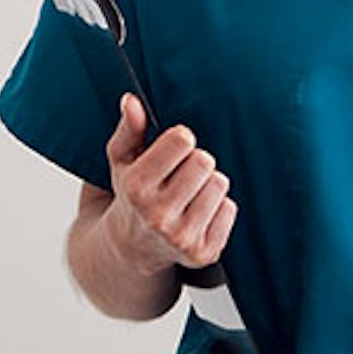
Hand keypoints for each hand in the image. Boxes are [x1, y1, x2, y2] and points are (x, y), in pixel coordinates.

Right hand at [101, 94, 234, 274]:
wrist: (132, 246)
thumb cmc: (132, 194)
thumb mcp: (122, 159)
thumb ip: (129, 128)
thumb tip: (132, 101)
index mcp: (136, 187)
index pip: (181, 141)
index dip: (180, 139)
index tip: (173, 149)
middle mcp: (157, 215)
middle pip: (204, 162)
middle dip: (196, 162)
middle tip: (181, 175)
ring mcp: (181, 237)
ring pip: (219, 184)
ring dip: (208, 184)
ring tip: (189, 194)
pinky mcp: (203, 253)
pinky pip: (230, 209)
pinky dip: (218, 208)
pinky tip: (198, 214)